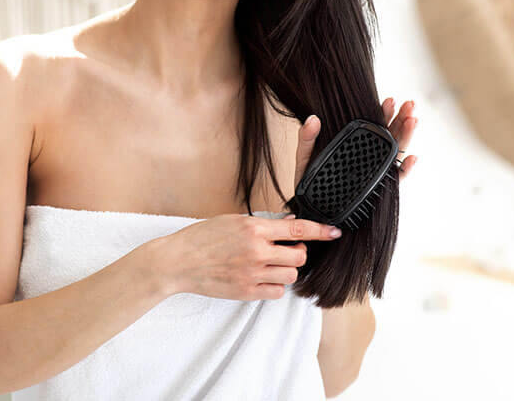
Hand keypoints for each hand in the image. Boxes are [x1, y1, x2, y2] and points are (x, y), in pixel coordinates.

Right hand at [158, 212, 342, 299]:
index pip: (296, 230)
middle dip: (297, 254)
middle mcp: (256, 252)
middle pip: (299, 257)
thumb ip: (261, 224)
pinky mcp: (247, 292)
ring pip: (290, 276)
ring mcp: (252, 274)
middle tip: (285, 251)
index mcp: (253, 229)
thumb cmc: (201, 237)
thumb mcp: (232, 220)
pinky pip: (277, 293)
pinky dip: (275, 286)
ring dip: (286, 270)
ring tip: (270, 265)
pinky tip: (262, 278)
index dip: (320, 231)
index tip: (335, 232)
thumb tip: (287, 224)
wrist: (178, 261)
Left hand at [293, 99, 418, 190]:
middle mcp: (368, 155)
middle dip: (401, 118)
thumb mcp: (305, 156)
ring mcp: (375, 171)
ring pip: (395, 151)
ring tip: (413, 120)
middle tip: (409, 104)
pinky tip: (411, 158)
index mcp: (353, 144)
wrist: (314, 211)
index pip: (371, 124)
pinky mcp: (378, 189)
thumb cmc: (311, 183)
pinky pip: (395, 178)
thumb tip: (312, 118)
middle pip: (389, 134)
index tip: (388, 101)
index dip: (381, 112)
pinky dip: (405, 169)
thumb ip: (307, 138)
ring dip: (406, 135)